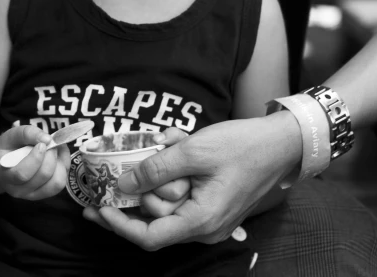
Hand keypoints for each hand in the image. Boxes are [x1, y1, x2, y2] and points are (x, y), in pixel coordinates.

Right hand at [0, 125, 70, 200]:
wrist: (8, 161)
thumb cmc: (10, 147)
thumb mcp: (13, 135)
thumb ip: (28, 133)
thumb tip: (48, 139)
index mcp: (5, 176)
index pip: (22, 174)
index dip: (36, 158)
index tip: (41, 145)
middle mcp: (18, 190)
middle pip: (43, 176)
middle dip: (51, 156)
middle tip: (49, 143)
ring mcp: (33, 195)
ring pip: (56, 182)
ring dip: (59, 162)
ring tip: (54, 150)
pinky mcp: (46, 194)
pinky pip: (61, 182)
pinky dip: (64, 167)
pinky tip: (57, 157)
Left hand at [83, 112, 300, 250]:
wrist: (281, 143)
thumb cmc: (242, 147)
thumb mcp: (193, 151)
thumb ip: (156, 169)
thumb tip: (123, 184)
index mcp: (201, 220)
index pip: (149, 237)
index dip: (118, 224)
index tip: (96, 207)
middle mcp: (204, 227)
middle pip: (154, 218)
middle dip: (143, 187)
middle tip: (141, 155)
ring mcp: (208, 217)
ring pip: (166, 203)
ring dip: (159, 173)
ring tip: (168, 140)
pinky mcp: (209, 203)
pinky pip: (180, 194)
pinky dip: (172, 171)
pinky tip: (175, 141)